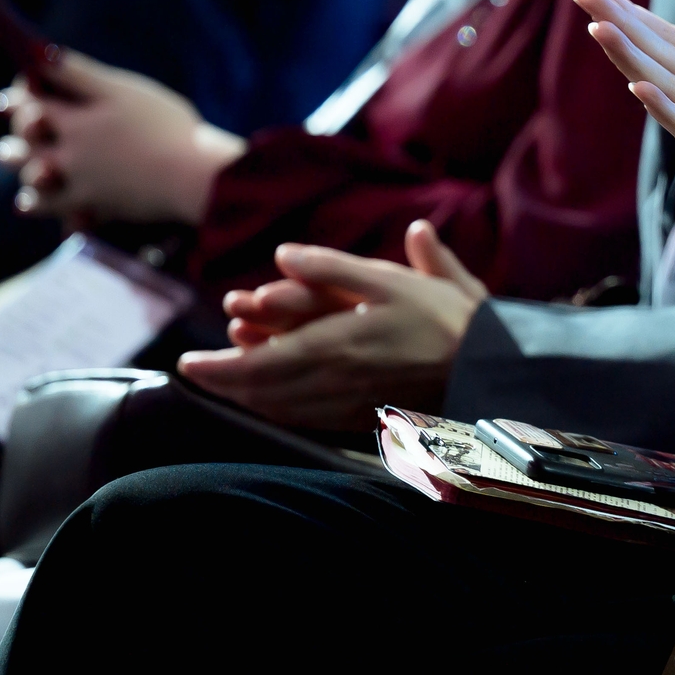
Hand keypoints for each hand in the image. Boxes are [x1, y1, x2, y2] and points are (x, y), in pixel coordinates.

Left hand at [0, 49, 245, 225]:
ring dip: (23, 172)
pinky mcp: (94, 206)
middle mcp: (67, 153)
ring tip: (22, 166)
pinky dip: (42, 206)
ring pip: (33, 180)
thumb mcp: (123, 89)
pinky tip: (34, 203)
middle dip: (14, 137)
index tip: (17, 91)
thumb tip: (42, 54)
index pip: (28, 103)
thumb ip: (80, 73)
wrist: (190, 177)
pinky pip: (58, 210)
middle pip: (23, 146)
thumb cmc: (164, 126)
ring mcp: (78, 183)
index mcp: (73, 120)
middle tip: (13, 135)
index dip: (18, 95)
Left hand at [174, 222, 486, 429]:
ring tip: (221, 386)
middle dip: (222, 383)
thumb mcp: (391, 280)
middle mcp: (334, 382)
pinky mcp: (362, 417)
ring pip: (281, 408)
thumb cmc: (444, 318)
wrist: (488, 370)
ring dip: (244, 398)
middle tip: (192, 374)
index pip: (261, 362)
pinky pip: (306, 420)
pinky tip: (269, 405)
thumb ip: (335, 267)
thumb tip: (283, 254)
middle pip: (263, 390)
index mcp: (336, 346)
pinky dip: (277, 412)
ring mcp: (347, 405)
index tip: (187, 362)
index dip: (220, 366)